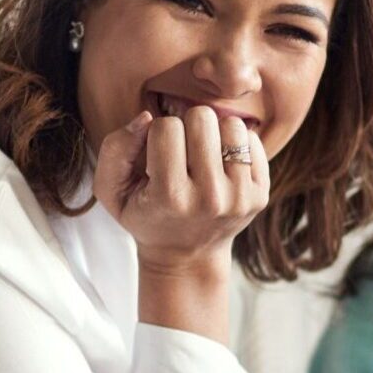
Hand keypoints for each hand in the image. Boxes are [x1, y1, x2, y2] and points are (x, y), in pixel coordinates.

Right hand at [92, 106, 268, 273]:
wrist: (187, 255)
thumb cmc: (145, 215)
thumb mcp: (112, 191)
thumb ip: (115, 149)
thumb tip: (146, 117)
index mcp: (171, 196)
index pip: (166, 127)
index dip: (158, 133)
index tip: (158, 155)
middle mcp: (210, 198)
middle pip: (202, 118)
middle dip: (187, 126)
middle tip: (182, 151)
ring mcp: (240, 197)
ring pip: (232, 125)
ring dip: (214, 133)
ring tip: (203, 154)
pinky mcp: (260, 195)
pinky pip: (252, 140)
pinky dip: (236, 144)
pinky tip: (221, 164)